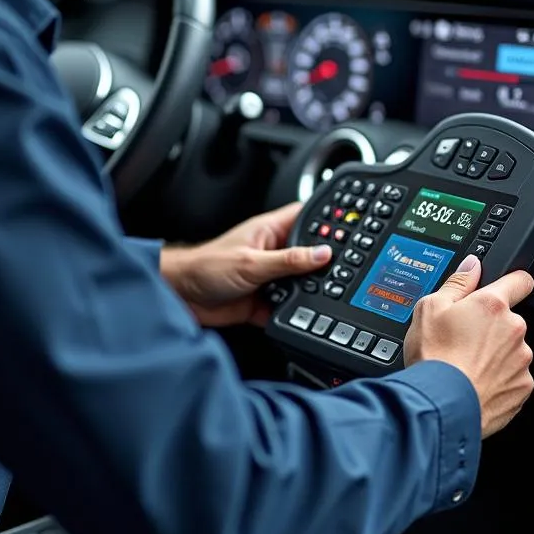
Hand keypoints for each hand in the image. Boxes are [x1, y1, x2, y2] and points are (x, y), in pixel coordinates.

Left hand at [161, 202, 331, 326]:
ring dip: (308, 291)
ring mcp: (270, 277)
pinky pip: (288, 307)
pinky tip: (302, 316)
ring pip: (301, 283)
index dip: (329, 220)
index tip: (351, 227)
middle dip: (324, 262)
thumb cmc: (206, 266)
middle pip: (309, 254)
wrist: (181, 297)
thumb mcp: (252, 262)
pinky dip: (295, 313)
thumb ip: (289, 261)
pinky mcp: (264, 301)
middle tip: (344, 269)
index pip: (307, 217)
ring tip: (322, 295)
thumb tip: (322, 254)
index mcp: (270, 231)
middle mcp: (273, 252)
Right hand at [403, 256, 533, 438]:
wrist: (441, 404)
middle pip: (509, 320)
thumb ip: (457, 283)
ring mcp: (521, 360)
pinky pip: (514, 377)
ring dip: (496, 354)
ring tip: (466, 365)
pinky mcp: (523, 388)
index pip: (520, 280)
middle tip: (464, 338)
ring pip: (511, 350)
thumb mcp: (430, 308)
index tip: (508, 286)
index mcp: (492, 305)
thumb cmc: (434, 357)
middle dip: (492, 326)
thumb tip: (472, 265)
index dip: (513, 281)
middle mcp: (514, 330)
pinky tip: (475, 382)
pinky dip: (499, 379)